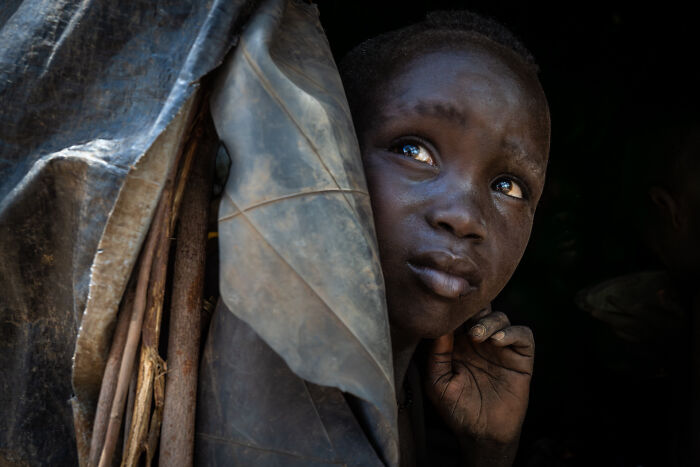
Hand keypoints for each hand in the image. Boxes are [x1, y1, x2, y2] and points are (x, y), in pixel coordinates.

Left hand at [425, 307, 533, 464]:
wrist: (482, 434)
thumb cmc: (456, 409)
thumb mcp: (437, 382)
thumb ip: (436, 354)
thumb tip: (440, 327)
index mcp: (458, 343)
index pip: (459, 315)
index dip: (455, 307)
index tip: (446, 305)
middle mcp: (480, 341)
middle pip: (481, 309)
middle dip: (474, 308)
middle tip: (464, 318)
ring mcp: (501, 349)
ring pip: (501, 317)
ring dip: (490, 321)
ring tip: (477, 335)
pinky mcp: (521, 359)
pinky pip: (523, 335)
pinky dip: (512, 332)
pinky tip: (497, 341)